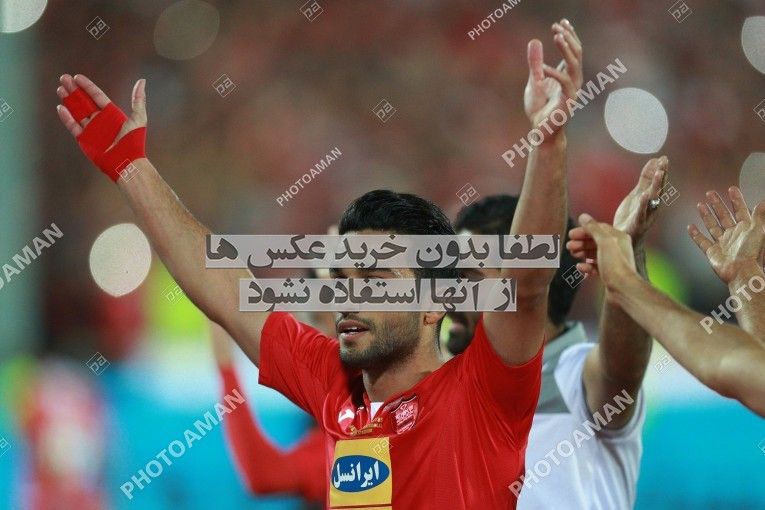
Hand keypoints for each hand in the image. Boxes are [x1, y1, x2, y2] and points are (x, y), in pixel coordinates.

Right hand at [56, 74, 146, 143]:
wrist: (126, 161)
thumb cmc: (134, 141)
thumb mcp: (138, 117)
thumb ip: (138, 99)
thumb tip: (142, 80)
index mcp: (112, 114)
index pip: (97, 96)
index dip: (87, 86)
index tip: (76, 77)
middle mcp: (100, 120)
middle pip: (84, 101)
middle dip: (74, 90)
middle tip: (63, 78)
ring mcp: (91, 129)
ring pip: (77, 111)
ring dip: (68, 100)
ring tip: (60, 89)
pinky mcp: (84, 139)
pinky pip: (73, 126)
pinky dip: (66, 117)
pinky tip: (61, 107)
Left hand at [524, 19, 582, 137]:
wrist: (541, 132)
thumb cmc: (539, 109)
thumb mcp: (534, 81)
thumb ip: (535, 63)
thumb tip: (535, 41)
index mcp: (567, 75)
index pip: (573, 50)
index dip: (569, 35)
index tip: (561, 22)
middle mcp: (573, 81)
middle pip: (577, 53)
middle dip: (568, 38)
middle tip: (557, 26)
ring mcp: (573, 91)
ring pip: (574, 65)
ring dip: (566, 50)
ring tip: (556, 36)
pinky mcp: (568, 102)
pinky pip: (565, 84)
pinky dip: (554, 74)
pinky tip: (542, 69)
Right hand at [567, 214, 636, 290]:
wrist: (622, 288)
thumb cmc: (615, 265)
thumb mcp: (604, 242)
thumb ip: (592, 228)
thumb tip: (583, 216)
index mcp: (618, 238)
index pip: (599, 229)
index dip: (584, 230)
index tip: (572, 234)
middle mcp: (617, 248)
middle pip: (595, 241)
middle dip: (581, 242)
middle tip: (569, 245)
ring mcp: (612, 262)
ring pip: (594, 253)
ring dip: (582, 252)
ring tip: (573, 254)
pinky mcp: (608, 274)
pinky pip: (595, 267)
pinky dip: (587, 266)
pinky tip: (580, 267)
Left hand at [612, 156, 667, 246]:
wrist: (625, 239)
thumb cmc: (632, 216)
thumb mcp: (638, 195)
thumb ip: (645, 180)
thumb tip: (654, 161)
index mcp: (651, 198)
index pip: (658, 182)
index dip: (661, 170)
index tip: (663, 158)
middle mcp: (651, 206)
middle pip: (658, 188)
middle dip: (661, 175)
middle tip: (664, 161)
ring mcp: (645, 214)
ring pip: (652, 198)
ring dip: (656, 185)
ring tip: (659, 172)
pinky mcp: (637, 223)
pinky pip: (641, 213)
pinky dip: (643, 204)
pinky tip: (644, 195)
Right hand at [688, 187, 764, 284]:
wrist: (741, 271)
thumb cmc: (751, 253)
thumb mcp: (757, 230)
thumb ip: (759, 216)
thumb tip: (763, 202)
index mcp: (744, 228)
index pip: (740, 210)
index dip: (736, 200)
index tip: (732, 189)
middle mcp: (732, 234)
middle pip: (723, 216)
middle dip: (717, 204)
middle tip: (711, 193)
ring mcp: (721, 243)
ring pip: (712, 226)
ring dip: (706, 215)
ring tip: (700, 205)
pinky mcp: (712, 251)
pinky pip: (702, 241)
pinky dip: (696, 235)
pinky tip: (691, 227)